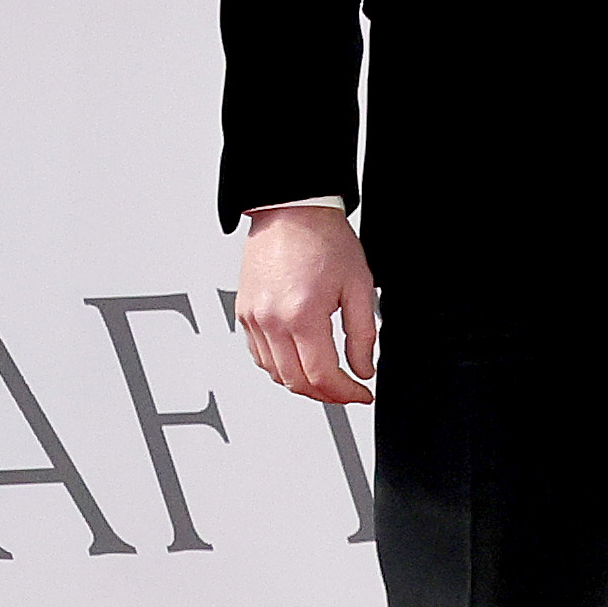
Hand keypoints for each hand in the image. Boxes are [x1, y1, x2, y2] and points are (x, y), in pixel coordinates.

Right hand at [236, 203, 376, 404]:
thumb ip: (363, 334)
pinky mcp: (244, 312)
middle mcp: (271, 320)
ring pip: (274, 373)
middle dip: (325, 395)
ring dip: (301, 384)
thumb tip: (362, 368)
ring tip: (326, 378)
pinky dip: (280, 367)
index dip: (345, 393)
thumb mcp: (359, 286)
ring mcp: (253, 318)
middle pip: (296, 382)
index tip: (360, 394)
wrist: (292, 211)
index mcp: (302, 315)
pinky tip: (299, 360)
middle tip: (346, 391)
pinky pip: (259, 355)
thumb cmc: (323, 239)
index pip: (322, 376)